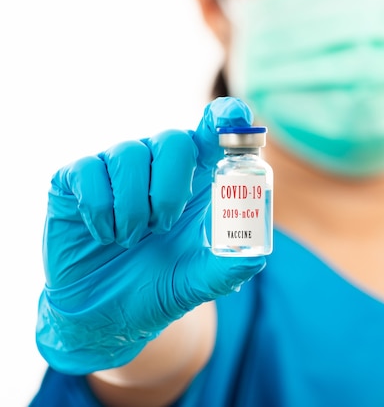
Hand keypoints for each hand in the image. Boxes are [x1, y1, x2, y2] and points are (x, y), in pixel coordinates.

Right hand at [36, 97, 265, 374]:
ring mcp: (117, 170)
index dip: (225, 117)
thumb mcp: (198, 282)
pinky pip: (89, 173)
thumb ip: (228, 269)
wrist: (103, 316)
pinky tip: (105, 236)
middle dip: (171, 188)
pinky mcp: (77, 180)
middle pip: (173, 139)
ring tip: (132, 240)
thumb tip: (257, 256)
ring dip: (134, 207)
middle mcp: (158, 167)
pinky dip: (100, 211)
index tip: (232, 119)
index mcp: (196, 182)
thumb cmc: (157, 288)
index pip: (213, 133)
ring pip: (129, 154)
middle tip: (163, 228)